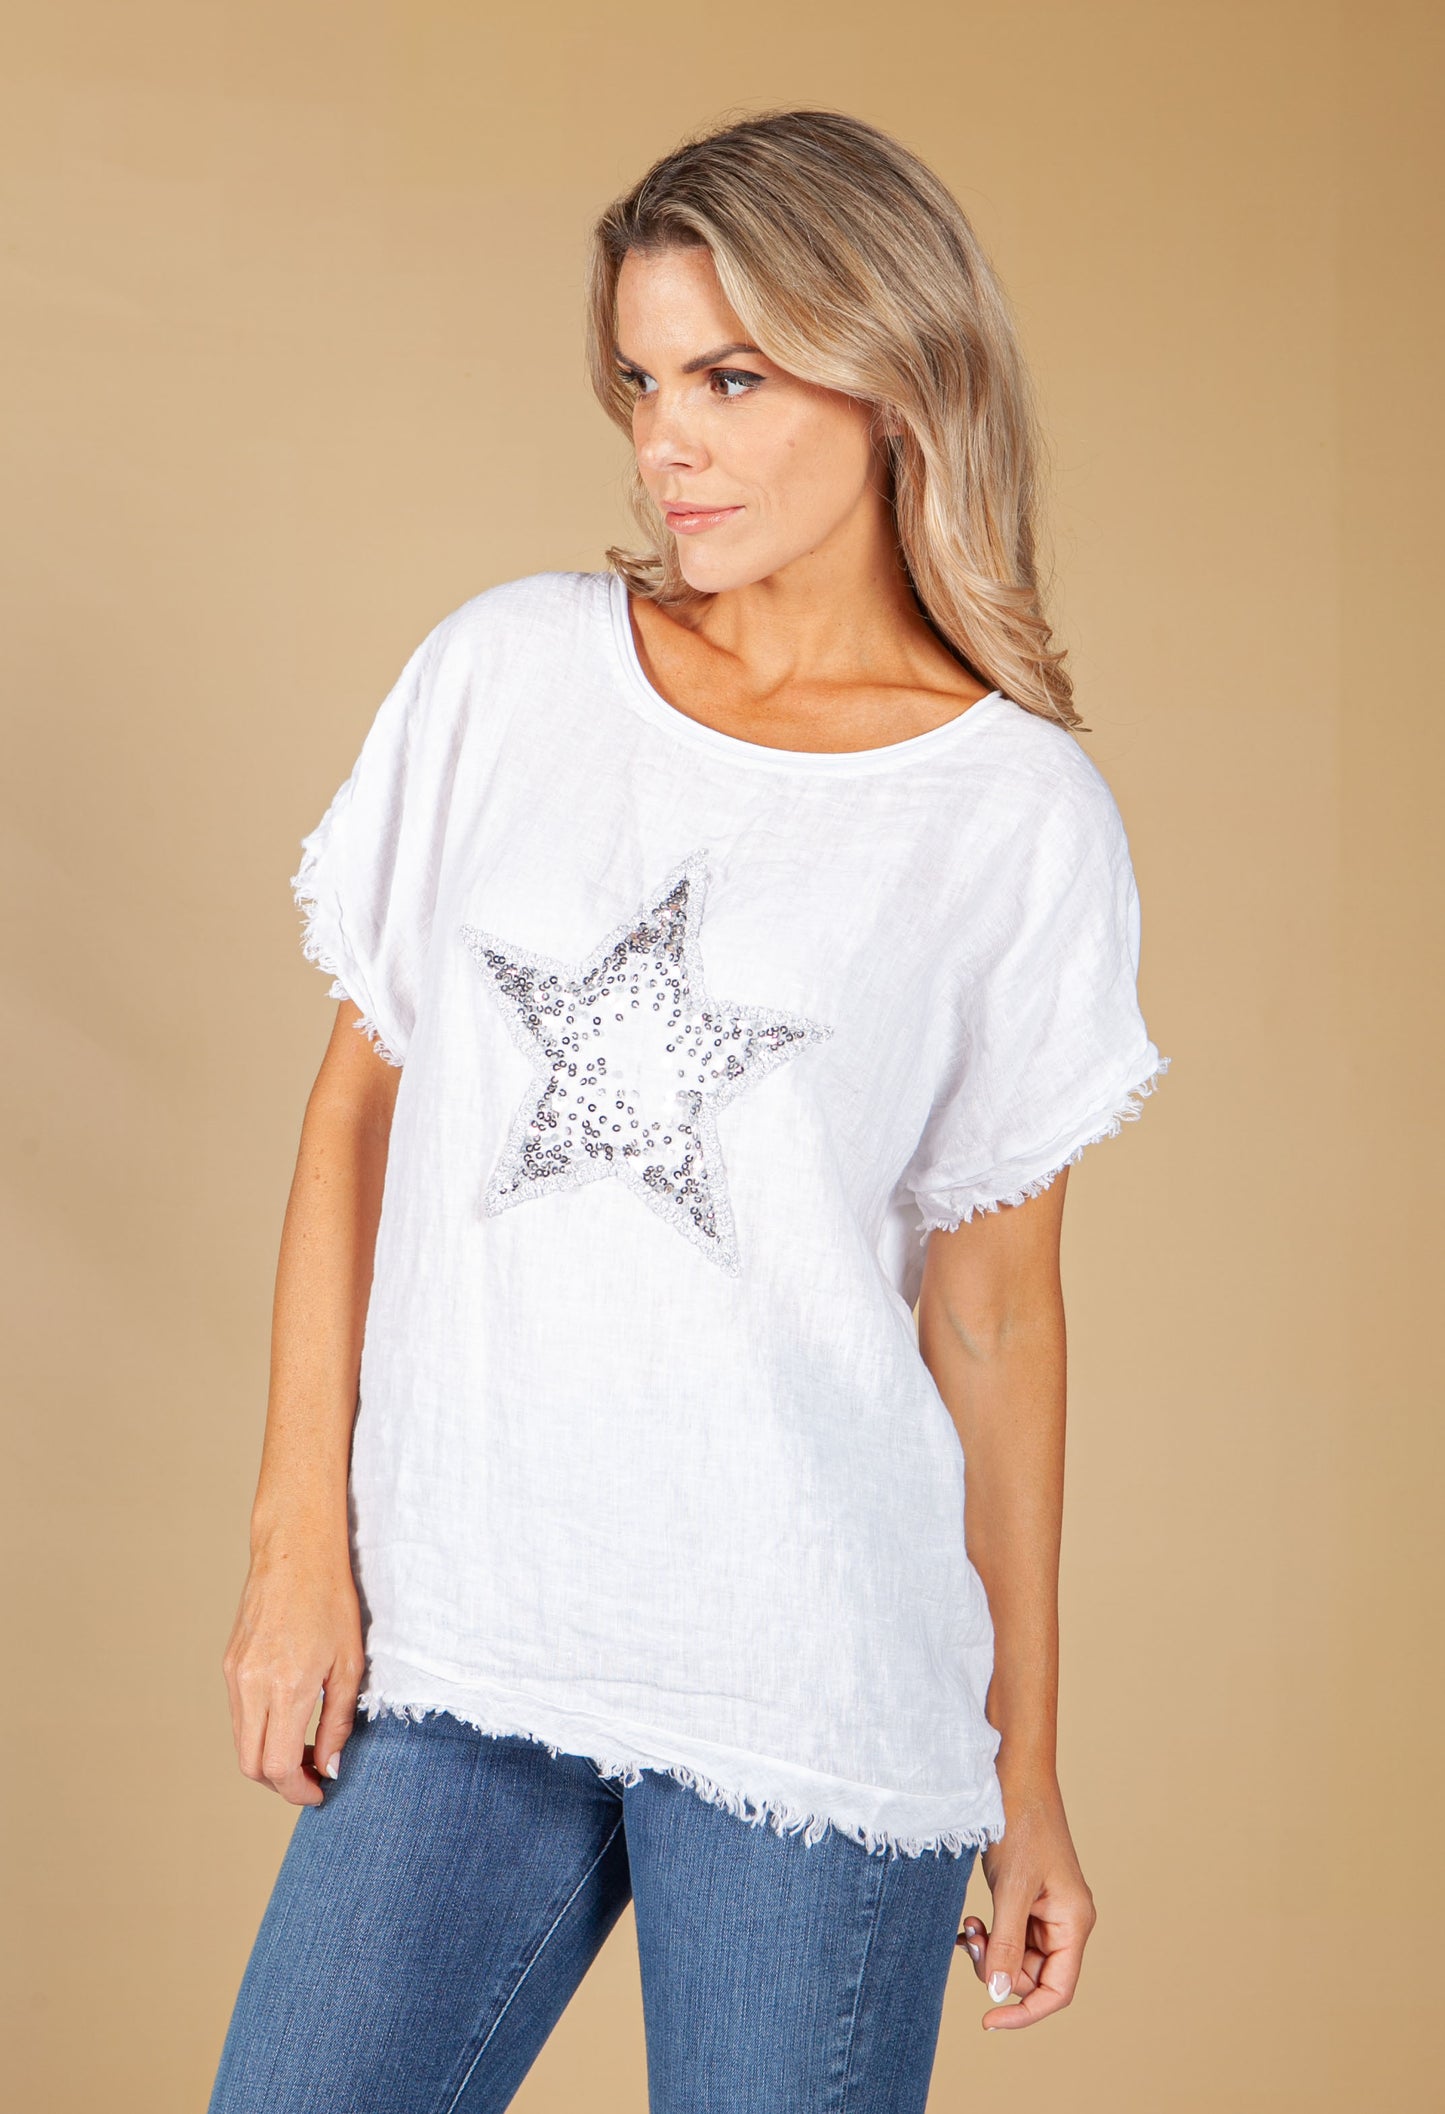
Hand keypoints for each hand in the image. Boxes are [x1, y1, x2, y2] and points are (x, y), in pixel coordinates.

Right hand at [221, 1536, 364, 1806]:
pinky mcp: (228, 1664)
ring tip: (305, 1746)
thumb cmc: (331, 1600)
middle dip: (281, 1781)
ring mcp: (234, 1674)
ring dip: (269, 1757)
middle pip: (251, 1764)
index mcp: (286, 1686)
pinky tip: (288, 1717)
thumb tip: (328, 1767)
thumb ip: (337, 1722)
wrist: (296, 1551)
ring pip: (241, 1742)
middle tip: (314, 1774)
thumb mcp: (349, 1664)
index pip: (277, 1766)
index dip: (298, 1790)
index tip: (319, 1792)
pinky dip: (259, 1731)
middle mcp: (251, 1684)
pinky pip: (238, 1715)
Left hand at [956, 1777, 1095, 2028]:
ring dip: (989, 1950)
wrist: (1013, 1772)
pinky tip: (968, 1921)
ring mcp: (1046, 1909)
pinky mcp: (1026, 1897)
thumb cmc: (1021, 1822)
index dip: (1025, 2013)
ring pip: (1017, 1956)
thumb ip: (1007, 1943)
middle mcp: (1065, 1920)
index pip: (1058, 1990)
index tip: (988, 2021)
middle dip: (999, 1969)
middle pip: (1033, 1976)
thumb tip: (999, 1994)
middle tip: (969, 1941)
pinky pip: (1008, 1934)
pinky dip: (988, 1933)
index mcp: (1074, 1922)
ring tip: (966, 1926)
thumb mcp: (1011, 1888)